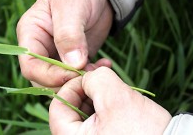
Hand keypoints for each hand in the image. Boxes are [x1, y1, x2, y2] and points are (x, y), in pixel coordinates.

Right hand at [17, 0, 112, 88]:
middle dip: (65, 82)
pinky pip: (77, 76)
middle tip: (88, 76)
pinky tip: (104, 65)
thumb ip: (69, 35)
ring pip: (60, 81)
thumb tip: (73, 64)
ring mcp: (56, 55)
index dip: (48, 75)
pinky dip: (90, 75)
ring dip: (79, 81)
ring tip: (98, 69)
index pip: (30, 65)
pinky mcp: (72, 59)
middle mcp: (39, 48)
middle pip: (43, 79)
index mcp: (30, 34)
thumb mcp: (71, 6)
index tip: (73, 74)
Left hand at [49, 67, 171, 133]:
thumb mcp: (115, 98)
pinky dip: (104, 102)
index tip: (89, 75)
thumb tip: (88, 76)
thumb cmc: (143, 130)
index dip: (71, 85)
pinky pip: (98, 117)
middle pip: (72, 107)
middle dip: (86, 86)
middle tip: (99, 71)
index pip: (58, 105)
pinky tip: (116, 92)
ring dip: (97, 92)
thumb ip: (95, 79)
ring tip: (112, 81)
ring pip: (86, 110)